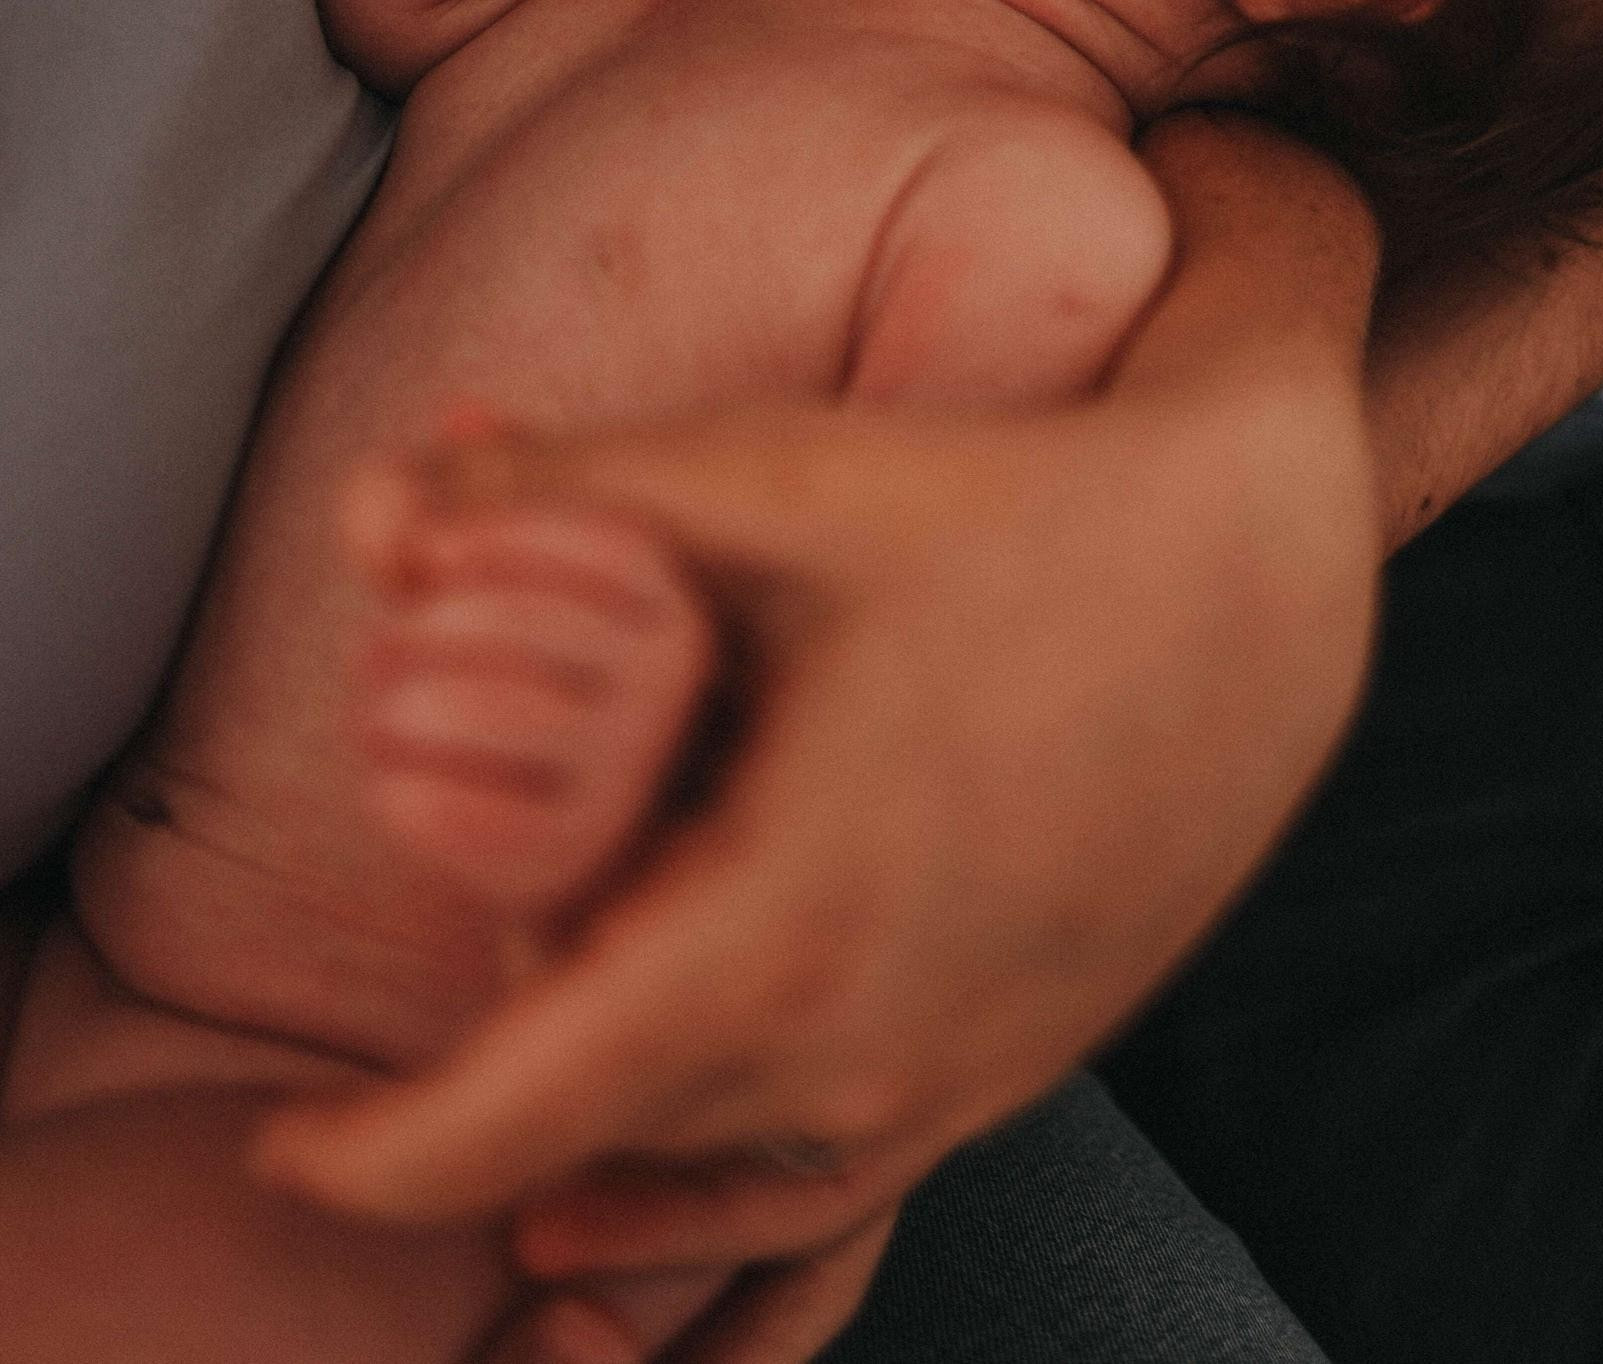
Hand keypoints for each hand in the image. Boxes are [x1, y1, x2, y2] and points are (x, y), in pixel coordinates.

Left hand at [256, 364, 1377, 1331]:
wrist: (1257, 559)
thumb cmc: (1010, 509)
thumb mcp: (775, 481)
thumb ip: (558, 498)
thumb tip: (381, 509)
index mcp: (786, 920)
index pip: (518, 1117)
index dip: (374, 1161)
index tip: (279, 1155)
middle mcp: (872, 1043)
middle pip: (606, 1143)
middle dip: (485, 1089)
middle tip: (447, 957)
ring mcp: (959, 1070)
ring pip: (716, 1179)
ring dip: (596, 1148)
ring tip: (504, 1084)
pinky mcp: (1019, 1057)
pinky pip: (830, 1177)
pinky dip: (719, 1187)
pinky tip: (660, 1166)